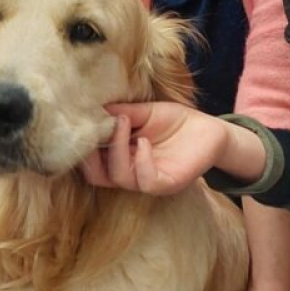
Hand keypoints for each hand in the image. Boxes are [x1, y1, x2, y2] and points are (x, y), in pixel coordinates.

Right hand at [79, 103, 230, 195]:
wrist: (207, 129)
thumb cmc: (173, 121)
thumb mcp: (142, 112)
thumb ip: (119, 112)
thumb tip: (90, 106)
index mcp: (118, 156)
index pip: (88, 160)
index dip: (81, 143)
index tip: (81, 119)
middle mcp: (128, 172)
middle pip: (94, 175)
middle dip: (90, 152)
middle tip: (95, 125)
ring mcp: (146, 180)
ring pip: (117, 176)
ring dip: (116, 148)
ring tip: (124, 121)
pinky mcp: (166, 184)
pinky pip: (145, 181)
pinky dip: (140, 161)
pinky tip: (144, 142)